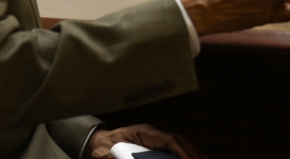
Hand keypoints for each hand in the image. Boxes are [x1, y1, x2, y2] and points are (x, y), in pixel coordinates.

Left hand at [86, 123, 205, 158]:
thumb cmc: (104, 149)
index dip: (182, 150)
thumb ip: (127, 158)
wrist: (97, 144)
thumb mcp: (113, 157)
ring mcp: (155, 139)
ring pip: (180, 143)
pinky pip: (174, 148)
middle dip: (193, 152)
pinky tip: (192, 158)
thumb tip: (139, 158)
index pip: (169, 140)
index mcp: (144, 133)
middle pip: (179, 141)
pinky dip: (184, 154)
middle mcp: (152, 134)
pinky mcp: (154, 146)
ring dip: (193, 153)